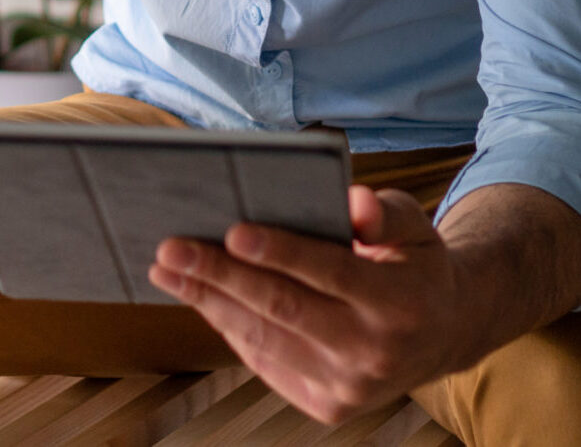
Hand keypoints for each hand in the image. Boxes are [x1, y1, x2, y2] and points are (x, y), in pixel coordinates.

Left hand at [148, 186, 473, 423]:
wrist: (442, 334)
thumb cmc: (412, 263)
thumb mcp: (414, 225)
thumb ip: (384, 212)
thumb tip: (354, 203)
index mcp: (399, 302)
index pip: (330, 272)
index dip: (280, 252)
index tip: (232, 231)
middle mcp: (375, 352)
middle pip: (283, 308)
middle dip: (220, 276)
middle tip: (171, 248)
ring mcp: (350, 386)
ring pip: (264, 338)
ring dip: (207, 301)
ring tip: (165, 270)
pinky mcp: (327, 404)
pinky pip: (265, 361)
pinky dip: (227, 325)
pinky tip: (198, 296)